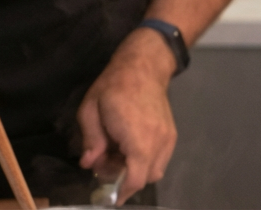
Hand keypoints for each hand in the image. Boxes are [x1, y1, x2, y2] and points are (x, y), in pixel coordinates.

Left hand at [77, 29, 177, 203]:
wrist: (143, 66)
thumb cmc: (113, 85)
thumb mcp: (91, 109)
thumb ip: (90, 141)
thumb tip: (89, 164)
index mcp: (137, 136)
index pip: (135, 178)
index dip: (121, 191)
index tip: (108, 194)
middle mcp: (158, 141)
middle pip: (144, 178)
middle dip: (124, 178)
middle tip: (105, 162)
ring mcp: (168, 139)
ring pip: (155, 171)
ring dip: (135, 170)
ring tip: (117, 152)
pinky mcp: (172, 135)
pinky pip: (161, 160)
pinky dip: (146, 161)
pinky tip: (130, 146)